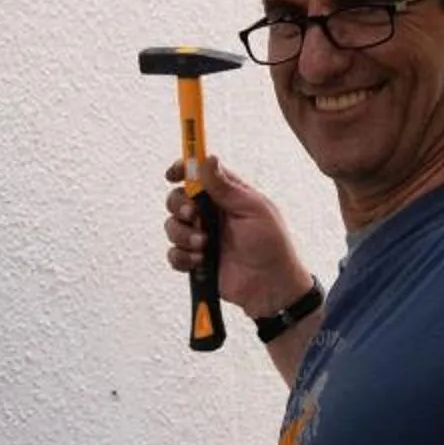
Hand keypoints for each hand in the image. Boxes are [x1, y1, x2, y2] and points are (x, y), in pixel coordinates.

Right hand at [165, 155, 308, 314]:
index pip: (198, 174)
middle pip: (177, 199)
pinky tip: (200, 262)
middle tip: (194, 216)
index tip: (172, 174)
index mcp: (227, 196)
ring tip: (204, 247)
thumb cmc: (271, 245)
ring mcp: (201, 237)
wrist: (271, 286)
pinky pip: (173, 254)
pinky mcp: (195, 260)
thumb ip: (226, 187)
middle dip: (179, 206)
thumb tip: (208, 158)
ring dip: (183, 235)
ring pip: (172, 226)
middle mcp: (211, 213)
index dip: (182, 169)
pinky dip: (181, 257)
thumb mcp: (253, 210)